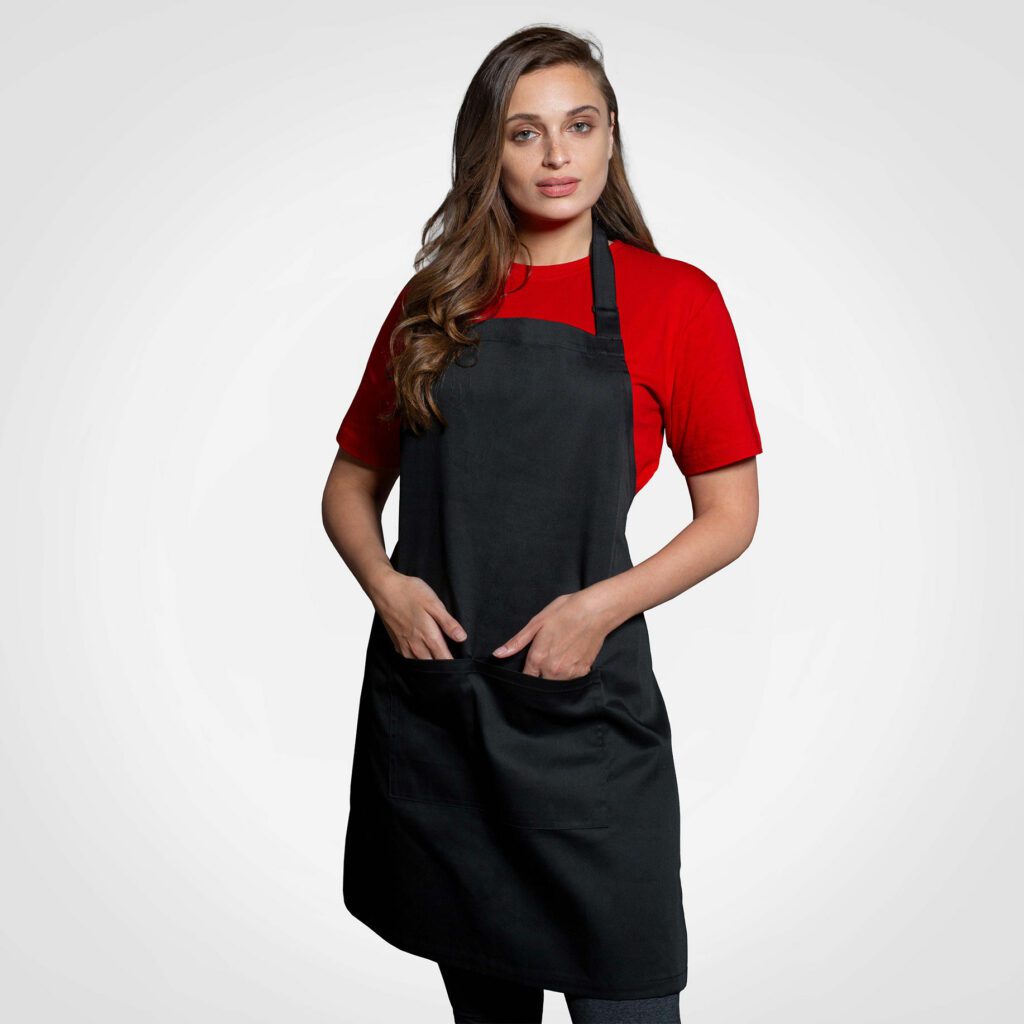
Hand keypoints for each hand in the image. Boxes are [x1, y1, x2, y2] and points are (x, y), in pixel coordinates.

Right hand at [373, 572, 466, 658]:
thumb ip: (448, 623)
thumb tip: (461, 638)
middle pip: (432, 664)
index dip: (453, 664)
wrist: (384, 589)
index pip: (444, 660)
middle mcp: (416, 646)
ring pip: (420, 663)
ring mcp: (404, 646)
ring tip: (436, 657)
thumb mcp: (434, 604)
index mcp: (429, 637)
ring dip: (429, 663)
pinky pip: (409, 658)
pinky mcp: (396, 644)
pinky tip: (421, 651)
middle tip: (450, 659)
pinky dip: (416, 659)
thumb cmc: (410, 593)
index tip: (460, 662)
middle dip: (442, 665)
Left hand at [491, 591, 607, 679]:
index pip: (526, 678)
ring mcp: (569, 672)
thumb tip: (497, 654)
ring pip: (555, 682)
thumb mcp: (537, 622)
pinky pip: (570, 679)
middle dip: (540, 673)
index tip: (528, 667)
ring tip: (559, 654)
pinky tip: (570, 656)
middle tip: (546, 656)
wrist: (596, 611)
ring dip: (553, 674)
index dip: (525, 674)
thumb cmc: (566, 611)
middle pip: (540, 682)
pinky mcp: (582, 671)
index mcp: (538, 657)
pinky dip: (568, 672)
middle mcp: (552, 669)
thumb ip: (517, 642)